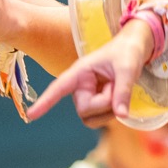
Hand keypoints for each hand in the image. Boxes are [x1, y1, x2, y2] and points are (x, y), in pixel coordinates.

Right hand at [26, 20, 153, 127]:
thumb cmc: (127, 52)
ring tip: (118, 88)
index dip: (45, 102)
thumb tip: (121, 115)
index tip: (31, 115)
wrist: (135, 48)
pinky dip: (112, 112)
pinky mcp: (96, 103)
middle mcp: (80, 85)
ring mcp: (87, 95)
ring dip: (108, 109)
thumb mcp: (128, 68)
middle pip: (84, 109)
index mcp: (80, 72)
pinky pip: (99, 118)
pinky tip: (119, 98)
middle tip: (117, 85)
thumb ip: (123, 91)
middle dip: (104, 103)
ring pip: (91, 117)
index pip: (59, 88)